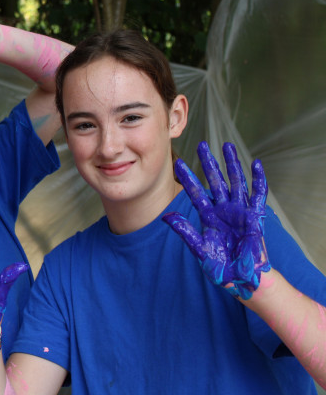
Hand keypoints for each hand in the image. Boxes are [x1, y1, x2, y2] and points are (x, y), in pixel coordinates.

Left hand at [162, 141, 270, 299]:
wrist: (243, 279)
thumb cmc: (222, 267)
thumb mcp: (200, 249)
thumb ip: (185, 231)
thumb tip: (167, 217)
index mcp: (208, 216)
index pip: (195, 192)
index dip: (188, 178)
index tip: (177, 163)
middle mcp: (224, 210)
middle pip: (215, 181)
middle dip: (209, 163)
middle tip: (201, 145)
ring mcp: (240, 212)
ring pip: (235, 182)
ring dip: (232, 164)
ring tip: (227, 146)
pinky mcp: (255, 217)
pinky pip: (258, 195)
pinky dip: (258, 179)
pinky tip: (255, 164)